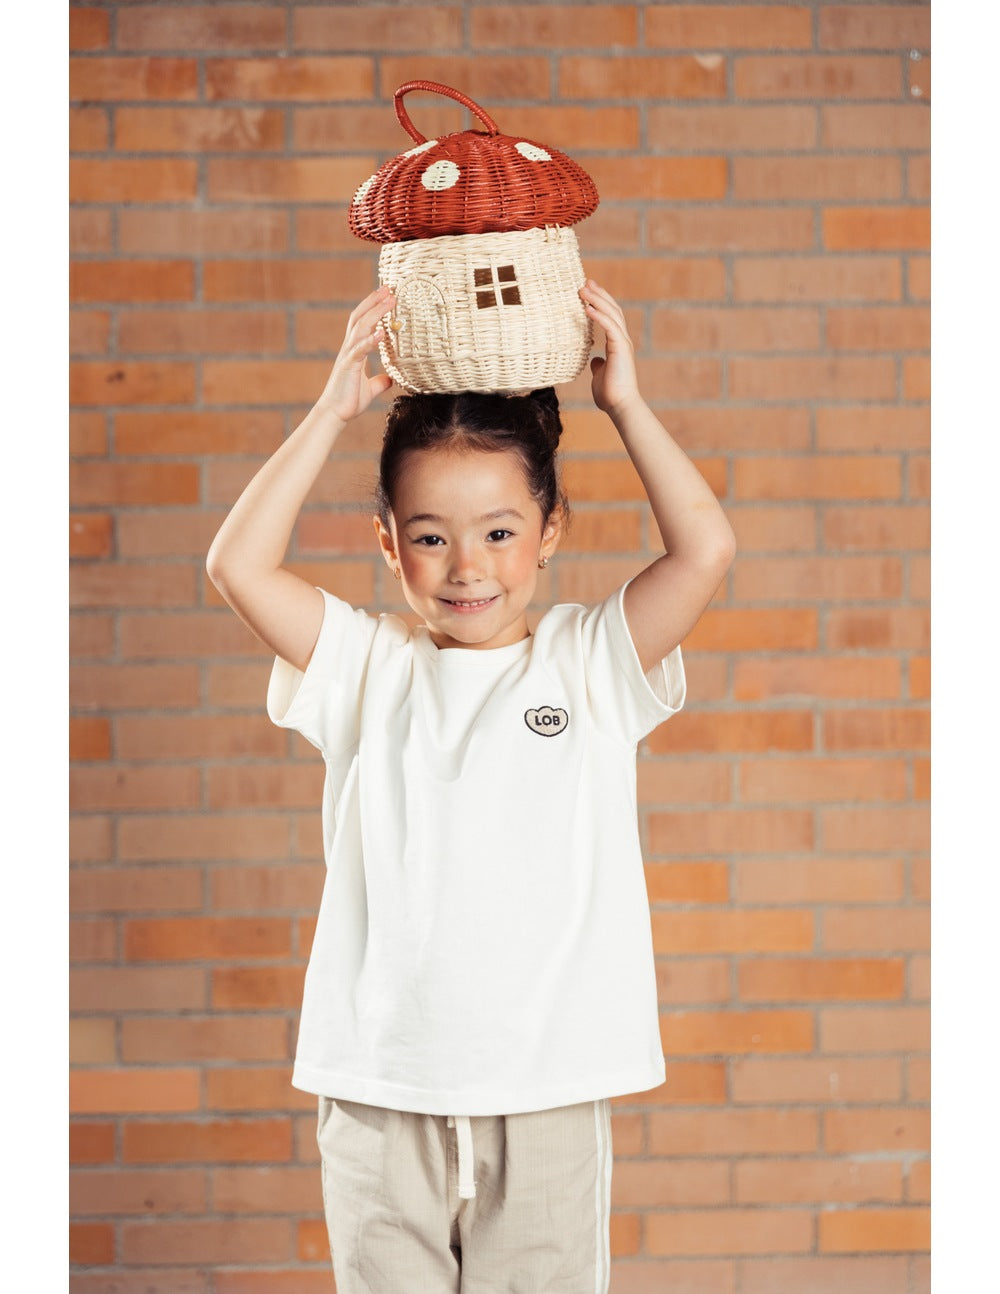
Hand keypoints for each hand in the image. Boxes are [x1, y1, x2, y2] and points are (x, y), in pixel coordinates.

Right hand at [317, 287, 395, 422]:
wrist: (335, 414)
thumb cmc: (349, 401)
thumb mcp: (370, 389)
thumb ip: (379, 381)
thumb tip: (390, 379)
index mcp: (354, 350)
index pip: (363, 322)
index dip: (373, 307)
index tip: (386, 295)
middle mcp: (349, 348)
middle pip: (361, 317)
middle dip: (374, 301)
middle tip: (389, 288)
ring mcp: (348, 355)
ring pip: (361, 327)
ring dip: (376, 312)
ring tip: (390, 301)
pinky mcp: (348, 366)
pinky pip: (360, 349)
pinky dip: (371, 339)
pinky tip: (382, 331)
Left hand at [580, 279, 642, 419]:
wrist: (620, 405)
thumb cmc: (610, 394)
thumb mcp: (600, 375)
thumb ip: (598, 365)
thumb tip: (594, 360)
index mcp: (617, 344)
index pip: (610, 317)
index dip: (600, 302)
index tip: (588, 291)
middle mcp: (622, 340)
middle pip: (612, 309)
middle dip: (599, 294)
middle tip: (585, 282)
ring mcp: (623, 342)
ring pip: (611, 314)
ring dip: (596, 299)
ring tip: (582, 289)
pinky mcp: (621, 348)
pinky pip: (609, 326)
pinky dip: (598, 315)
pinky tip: (587, 307)